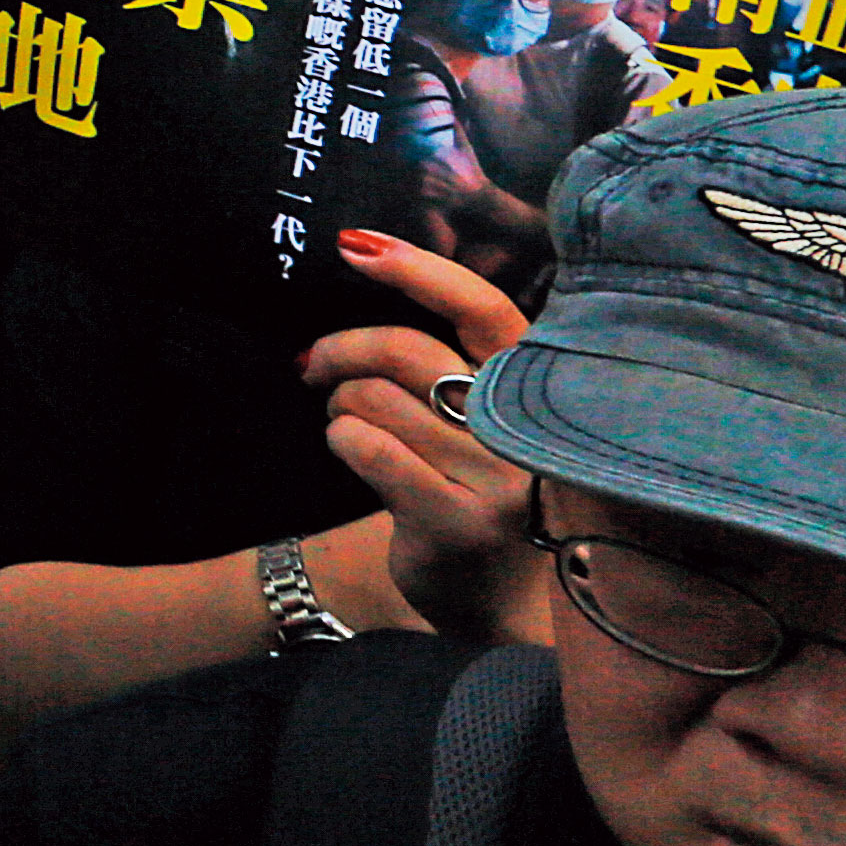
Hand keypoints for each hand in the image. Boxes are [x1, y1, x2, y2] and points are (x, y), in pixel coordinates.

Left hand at [309, 227, 544, 640]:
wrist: (492, 600)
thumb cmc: (470, 486)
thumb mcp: (474, 417)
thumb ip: (445, 358)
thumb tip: (368, 268)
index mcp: (532, 391)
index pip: (483, 309)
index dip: (420, 270)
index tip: (356, 245)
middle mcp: (525, 432)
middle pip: (407, 350)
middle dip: (342, 349)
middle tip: (313, 365)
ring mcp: (497, 481)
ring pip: (375, 398)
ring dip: (340, 402)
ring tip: (346, 420)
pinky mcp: (457, 521)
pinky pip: (366, 446)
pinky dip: (341, 439)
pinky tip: (351, 451)